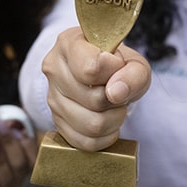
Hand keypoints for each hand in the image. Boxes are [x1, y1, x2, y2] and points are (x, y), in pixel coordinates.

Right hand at [42, 26, 149, 150]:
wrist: (103, 77)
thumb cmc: (117, 66)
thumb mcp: (134, 62)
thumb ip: (133, 73)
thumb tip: (115, 93)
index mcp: (68, 44)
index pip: (92, 68)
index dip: (114, 71)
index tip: (118, 66)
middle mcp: (53, 70)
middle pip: (94, 100)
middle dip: (117, 99)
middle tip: (118, 89)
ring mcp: (52, 99)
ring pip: (92, 125)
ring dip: (114, 118)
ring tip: (113, 105)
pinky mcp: (57, 124)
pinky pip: (86, 142)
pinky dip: (106, 136)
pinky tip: (108, 120)